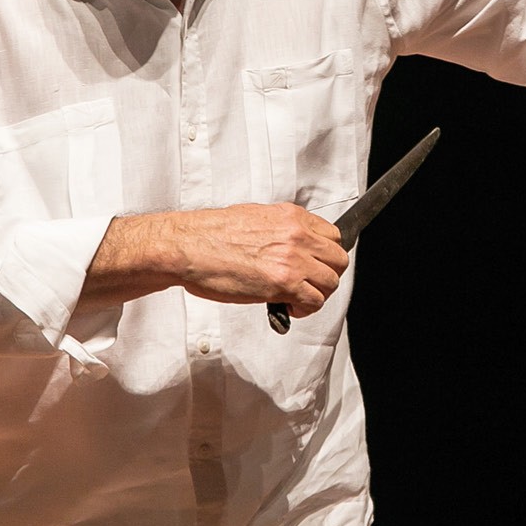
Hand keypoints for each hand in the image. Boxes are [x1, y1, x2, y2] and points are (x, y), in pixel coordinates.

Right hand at [84, 203, 350, 317]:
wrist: (186, 246)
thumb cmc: (210, 235)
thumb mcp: (254, 218)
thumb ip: (280, 230)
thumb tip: (291, 246)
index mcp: (291, 217)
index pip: (333, 236)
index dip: (325, 254)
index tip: (315, 265)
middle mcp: (297, 235)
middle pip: (338, 259)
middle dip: (327, 274)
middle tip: (310, 285)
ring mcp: (292, 259)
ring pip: (331, 281)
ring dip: (318, 293)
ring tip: (298, 299)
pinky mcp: (283, 283)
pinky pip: (314, 300)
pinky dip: (306, 308)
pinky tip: (290, 308)